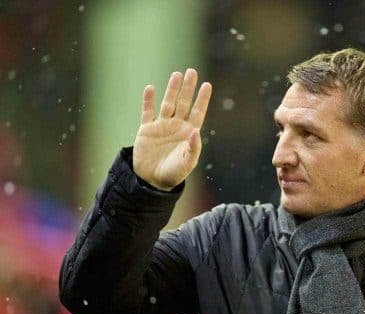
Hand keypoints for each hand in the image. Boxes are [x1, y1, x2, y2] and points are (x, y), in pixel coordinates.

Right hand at [133, 68, 211, 190]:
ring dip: (172, 89)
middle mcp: (176, 126)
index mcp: (188, 133)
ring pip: (167, 103)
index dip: (202, 99)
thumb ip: (193, 147)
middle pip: (183, 103)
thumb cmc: (174, 173)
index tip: (207, 85)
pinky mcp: (146, 130)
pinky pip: (148, 112)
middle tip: (192, 71)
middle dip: (187, 88)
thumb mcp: (187, 162)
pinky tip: (150, 88)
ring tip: (176, 74)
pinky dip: (148, 100)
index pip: (197, 112)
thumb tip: (195, 130)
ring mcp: (161, 126)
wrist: (152, 180)